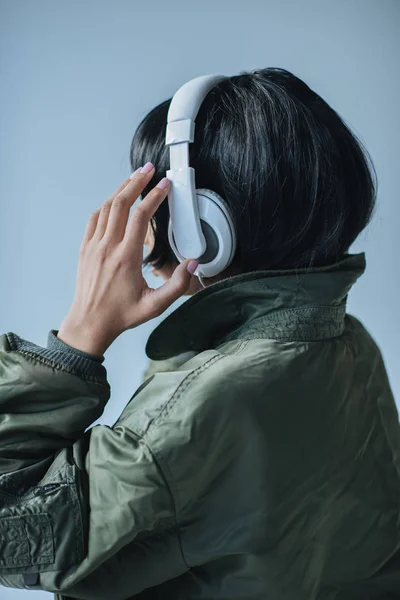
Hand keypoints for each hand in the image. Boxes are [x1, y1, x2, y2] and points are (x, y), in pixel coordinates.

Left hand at [57, 163, 196, 355]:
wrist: (90, 323)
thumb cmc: (122, 315)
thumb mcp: (155, 306)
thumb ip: (177, 285)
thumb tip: (193, 263)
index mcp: (126, 258)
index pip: (140, 217)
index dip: (154, 197)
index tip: (164, 185)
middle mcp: (107, 247)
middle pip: (120, 203)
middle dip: (136, 182)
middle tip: (149, 169)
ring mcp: (93, 246)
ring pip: (106, 207)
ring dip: (120, 189)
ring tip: (135, 178)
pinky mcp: (85, 249)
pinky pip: (94, 218)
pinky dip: (106, 204)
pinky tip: (115, 200)